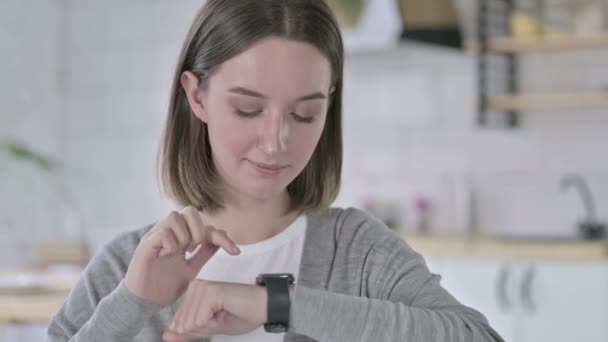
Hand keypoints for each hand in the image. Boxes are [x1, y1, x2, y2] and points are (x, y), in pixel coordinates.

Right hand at [124, 206, 240, 305]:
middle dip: (199, 231)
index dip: (222, 236)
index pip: (205, 225)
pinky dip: (170, 243)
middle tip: (194, 249)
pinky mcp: (146, 244)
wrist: (144, 302)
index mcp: (181, 237)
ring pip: (175, 217)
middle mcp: (169, 232)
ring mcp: (156, 236)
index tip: (236, 252)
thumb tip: (222, 238)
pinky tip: (166, 256)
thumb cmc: (164, 285)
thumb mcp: (192, 269)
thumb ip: (204, 253)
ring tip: (179, 252)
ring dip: (183, 236)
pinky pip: (163, 232)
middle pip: (190, 211)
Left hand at [162, 279, 267, 340]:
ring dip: (210, 326)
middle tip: (221, 316)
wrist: (263, 307)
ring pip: (191, 324)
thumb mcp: (209, 328)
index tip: (216, 319)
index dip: (198, 330)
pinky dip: (215, 323)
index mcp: (193, 292)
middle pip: (184, 324)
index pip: (179, 323)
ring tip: (224, 313)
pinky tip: (226, 311)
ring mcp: (202, 287)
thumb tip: (165, 336)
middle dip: (203, 329)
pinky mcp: (211, 292)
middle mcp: (195, 286)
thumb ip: (187, 332)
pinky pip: (201, 321)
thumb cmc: (241, 315)